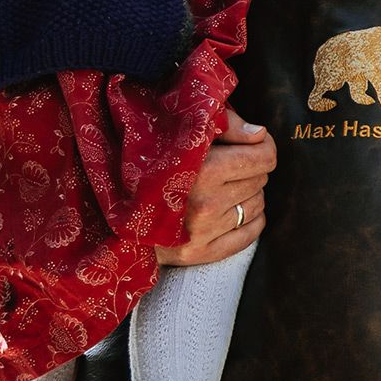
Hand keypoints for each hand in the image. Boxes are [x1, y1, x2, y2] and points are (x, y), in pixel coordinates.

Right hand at [157, 115, 271, 266]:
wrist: (116, 206)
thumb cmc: (155, 158)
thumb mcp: (187, 130)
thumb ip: (229, 126)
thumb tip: (261, 135)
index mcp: (206, 170)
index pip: (265, 157)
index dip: (263, 147)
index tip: (253, 145)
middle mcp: (207, 204)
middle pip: (261, 180)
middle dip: (249, 170)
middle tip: (225, 166)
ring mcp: (203, 233)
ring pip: (257, 205)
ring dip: (246, 195)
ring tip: (220, 188)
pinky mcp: (199, 254)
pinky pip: (250, 233)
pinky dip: (247, 220)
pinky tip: (227, 211)